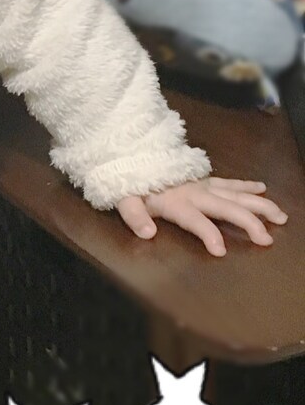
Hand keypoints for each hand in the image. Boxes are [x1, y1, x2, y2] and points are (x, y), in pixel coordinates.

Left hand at [116, 177, 288, 256]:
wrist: (132, 153)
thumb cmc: (130, 183)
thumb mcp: (124, 200)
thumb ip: (134, 216)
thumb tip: (147, 233)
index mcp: (177, 202)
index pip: (195, 221)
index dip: (208, 234)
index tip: (221, 251)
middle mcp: (196, 193)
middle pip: (227, 207)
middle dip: (249, 222)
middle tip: (267, 239)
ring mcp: (203, 184)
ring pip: (237, 195)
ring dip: (260, 205)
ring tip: (280, 217)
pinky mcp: (204, 179)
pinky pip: (230, 182)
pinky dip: (247, 185)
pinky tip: (263, 188)